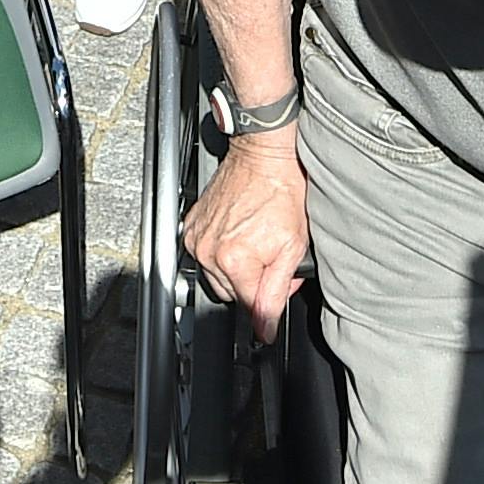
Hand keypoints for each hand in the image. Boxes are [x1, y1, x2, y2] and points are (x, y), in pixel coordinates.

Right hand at [184, 125, 308, 329]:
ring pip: (216, 276)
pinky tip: (239, 234)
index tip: (272, 313)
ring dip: (236, 269)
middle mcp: (208, 251)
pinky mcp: (191, 225)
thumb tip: (265, 327)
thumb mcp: (293, 248)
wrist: (263, 156)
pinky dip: (221, 252)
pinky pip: (204, 255)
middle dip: (252, 284)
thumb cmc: (282, 192)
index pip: (249, 307)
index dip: (267, 308)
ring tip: (255, 243)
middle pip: (231, 294)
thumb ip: (277, 292)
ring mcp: (196, 238)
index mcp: (234, 260)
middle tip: (271, 260)